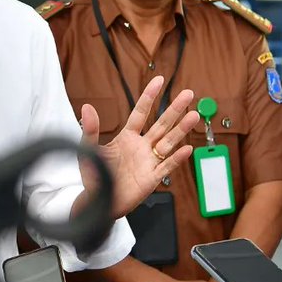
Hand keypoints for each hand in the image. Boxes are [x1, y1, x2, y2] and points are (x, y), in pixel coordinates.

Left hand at [80, 76, 198, 218]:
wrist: (99, 201)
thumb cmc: (94, 176)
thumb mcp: (88, 150)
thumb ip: (90, 129)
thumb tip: (87, 107)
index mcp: (127, 137)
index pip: (140, 113)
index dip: (149, 97)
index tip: (159, 80)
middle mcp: (141, 146)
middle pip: (161, 124)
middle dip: (174, 109)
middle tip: (188, 93)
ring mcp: (148, 161)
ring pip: (168, 142)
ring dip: (181, 130)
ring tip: (194, 115)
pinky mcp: (152, 178)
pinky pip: (167, 167)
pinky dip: (177, 159)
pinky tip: (187, 148)